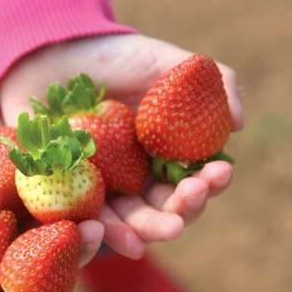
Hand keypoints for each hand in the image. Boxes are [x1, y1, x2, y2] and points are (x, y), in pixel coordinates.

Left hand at [0, 34, 244, 258]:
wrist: (53, 50)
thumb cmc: (115, 56)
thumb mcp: (168, 62)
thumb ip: (211, 82)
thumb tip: (238, 123)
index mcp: (164, 154)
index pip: (194, 180)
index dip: (210, 182)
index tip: (219, 173)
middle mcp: (136, 177)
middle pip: (165, 208)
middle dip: (185, 209)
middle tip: (192, 199)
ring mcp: (102, 187)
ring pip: (131, 220)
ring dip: (152, 229)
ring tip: (168, 229)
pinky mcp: (65, 193)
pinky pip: (86, 219)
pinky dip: (106, 233)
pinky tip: (126, 241)